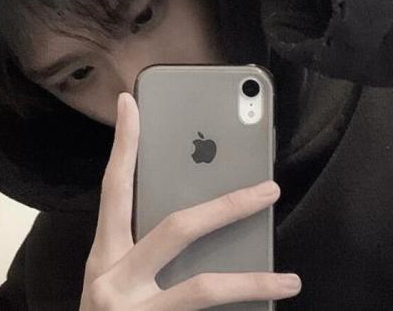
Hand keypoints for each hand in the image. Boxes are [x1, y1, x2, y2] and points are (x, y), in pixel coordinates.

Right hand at [79, 92, 301, 309]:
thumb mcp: (117, 277)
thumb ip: (144, 245)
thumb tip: (195, 213)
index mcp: (104, 255)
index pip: (114, 186)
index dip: (124, 143)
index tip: (131, 103)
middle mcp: (113, 280)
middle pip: (176, 228)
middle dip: (227, 205)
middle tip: (269, 189)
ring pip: (203, 289)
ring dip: (252, 282)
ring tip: (289, 279)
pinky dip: (237, 310)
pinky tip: (260, 306)